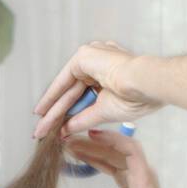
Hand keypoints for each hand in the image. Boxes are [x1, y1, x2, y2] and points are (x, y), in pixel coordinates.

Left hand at [32, 41, 159, 137]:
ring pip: (67, 90)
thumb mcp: (103, 112)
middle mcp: (100, 63)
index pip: (83, 96)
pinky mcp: (85, 56)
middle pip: (72, 94)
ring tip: (41, 128)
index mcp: (110, 74)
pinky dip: (52, 95)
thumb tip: (66, 130)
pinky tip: (43, 110)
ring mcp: (93, 57)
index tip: (56, 128)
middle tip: (42, 132)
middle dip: (56, 114)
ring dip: (52, 110)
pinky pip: (64, 79)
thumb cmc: (137, 97)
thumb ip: (82, 119)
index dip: (68, 113)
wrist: (145, 84)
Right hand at [64, 130, 181, 187]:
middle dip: (95, 143)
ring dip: (95, 151)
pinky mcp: (131, 184)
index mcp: (144, 183)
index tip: (90, 134)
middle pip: (119, 150)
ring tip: (71, 147)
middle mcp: (142, 176)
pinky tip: (83, 158)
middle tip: (70, 141)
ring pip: (115, 157)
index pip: (130, 150)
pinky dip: (99, 162)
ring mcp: (137, 179)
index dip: (112, 139)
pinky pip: (114, 167)